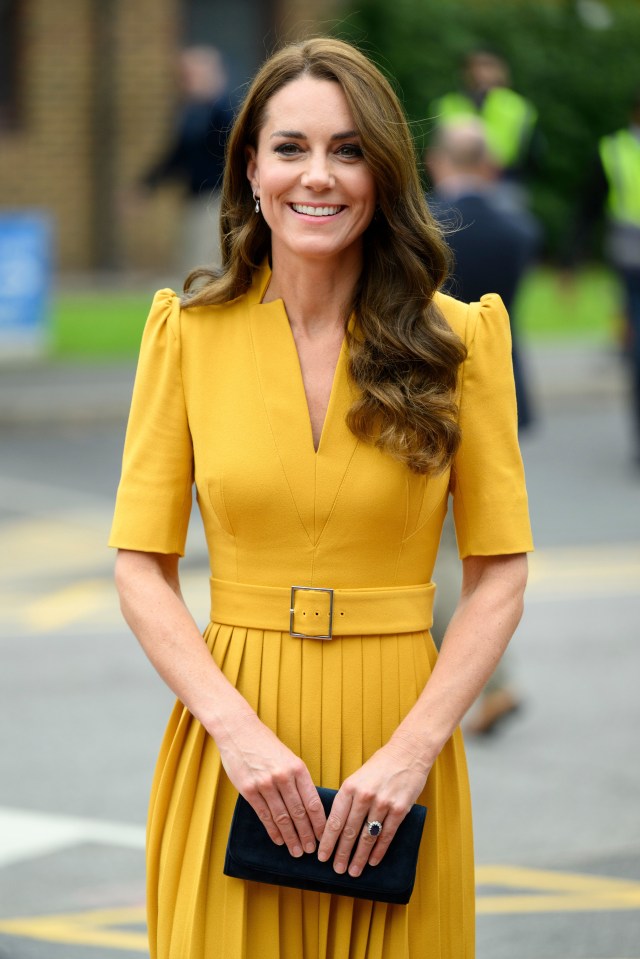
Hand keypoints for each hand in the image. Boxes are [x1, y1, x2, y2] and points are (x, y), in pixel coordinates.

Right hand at [216, 712, 325, 857]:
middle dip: (306, 835)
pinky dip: (273, 830)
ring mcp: (265, 784)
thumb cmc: (266, 745)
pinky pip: (264, 815)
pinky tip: (278, 840)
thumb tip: (309, 807)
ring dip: (291, 837)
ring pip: (282, 818)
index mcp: (298, 768)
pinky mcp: (249, 789)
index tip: (324, 837)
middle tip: (311, 850)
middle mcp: (283, 777)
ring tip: (296, 851)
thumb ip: (298, 780)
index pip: (313, 802)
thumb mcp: (289, 758)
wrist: (239, 731)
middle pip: (299, 813)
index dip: (319, 823)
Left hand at [317, 735, 430, 876]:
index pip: (335, 819)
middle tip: (337, 870)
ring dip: (359, 857)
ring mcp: (383, 803)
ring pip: (367, 837)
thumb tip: (336, 825)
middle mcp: (364, 796)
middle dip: (342, 854)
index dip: (328, 841)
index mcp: (350, 787)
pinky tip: (373, 861)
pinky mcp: (400, 809)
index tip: (322, 856)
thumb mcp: (357, 777)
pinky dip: (379, 851)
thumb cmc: (380, 765)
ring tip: (353, 871)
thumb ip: (348, 798)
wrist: (408, 753)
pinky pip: (387, 835)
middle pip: (349, 832)